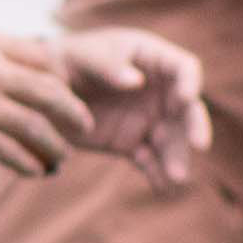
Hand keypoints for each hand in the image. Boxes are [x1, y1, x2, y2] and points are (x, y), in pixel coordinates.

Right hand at [0, 26, 105, 177]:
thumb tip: (35, 60)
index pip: (46, 59)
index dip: (65, 80)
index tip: (70, 95)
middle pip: (50, 93)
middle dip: (74, 114)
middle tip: (85, 126)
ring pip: (35, 127)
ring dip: (55, 145)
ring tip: (61, 155)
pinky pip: (10, 152)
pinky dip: (29, 163)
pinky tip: (36, 169)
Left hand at [52, 26, 212, 188]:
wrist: (44, 88)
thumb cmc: (67, 60)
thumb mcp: (83, 56)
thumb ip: (108, 66)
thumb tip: (136, 82)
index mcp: (153, 60)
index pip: (185, 68)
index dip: (189, 83)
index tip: (184, 99)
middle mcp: (159, 91)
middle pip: (187, 109)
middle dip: (194, 126)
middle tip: (199, 145)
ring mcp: (148, 118)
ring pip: (171, 139)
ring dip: (176, 157)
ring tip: (176, 177)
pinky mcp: (131, 142)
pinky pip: (148, 160)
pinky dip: (155, 172)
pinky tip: (160, 186)